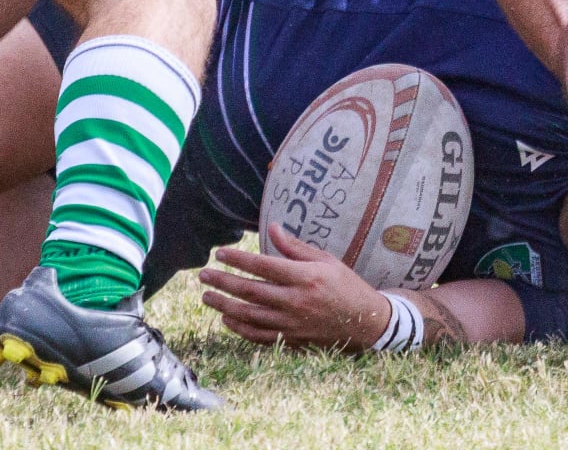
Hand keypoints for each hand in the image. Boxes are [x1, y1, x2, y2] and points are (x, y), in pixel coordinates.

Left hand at [198, 226, 388, 348]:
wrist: (364, 322)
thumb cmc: (345, 284)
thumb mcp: (325, 259)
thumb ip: (295, 247)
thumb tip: (272, 227)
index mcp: (304, 277)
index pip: (263, 265)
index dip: (238, 259)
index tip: (220, 253)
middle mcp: (294, 301)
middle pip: (250, 291)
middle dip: (223, 282)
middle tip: (203, 274)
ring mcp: (291, 324)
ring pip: (249, 316)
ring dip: (224, 306)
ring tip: (207, 296)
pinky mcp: (290, 340)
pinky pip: (258, 336)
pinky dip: (239, 328)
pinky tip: (226, 319)